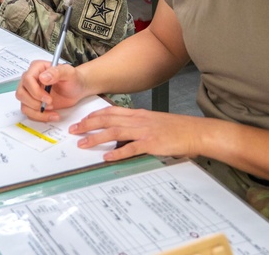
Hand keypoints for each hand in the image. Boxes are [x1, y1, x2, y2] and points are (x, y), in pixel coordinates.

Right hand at [16, 60, 85, 120]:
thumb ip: (57, 72)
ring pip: (23, 104)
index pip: (27, 79)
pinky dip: (39, 116)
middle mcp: (30, 79)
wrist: (77, 89)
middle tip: (51, 104)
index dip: (35, 91)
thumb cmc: (73, 79)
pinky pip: (28, 112)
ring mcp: (30, 92)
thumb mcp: (69, 73)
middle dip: (35, 102)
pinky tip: (51, 114)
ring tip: (52, 110)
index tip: (48, 99)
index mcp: (37, 68)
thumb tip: (43, 77)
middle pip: (21, 93)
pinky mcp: (32, 102)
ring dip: (37, 111)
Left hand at [71, 106, 205, 162]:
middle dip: (87, 124)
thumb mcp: (154, 121)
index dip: (93, 115)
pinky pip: (131, 148)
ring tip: (82, 143)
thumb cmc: (177, 128)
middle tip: (73, 130)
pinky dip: (117, 152)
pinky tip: (107, 156)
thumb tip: (123, 131)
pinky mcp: (152, 143)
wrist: (195, 132)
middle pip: (107, 119)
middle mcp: (138, 120)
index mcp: (138, 114)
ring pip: (114, 131)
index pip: (110, 111)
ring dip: (96, 137)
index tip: (81, 119)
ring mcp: (144, 131)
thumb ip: (138, 124)